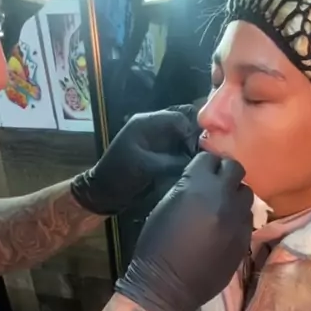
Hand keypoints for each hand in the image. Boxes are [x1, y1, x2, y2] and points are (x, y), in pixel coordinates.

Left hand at [70, 108, 198, 215]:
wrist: (104, 193)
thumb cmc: (119, 176)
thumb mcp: (146, 168)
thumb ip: (172, 162)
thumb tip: (198, 160)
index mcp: (146, 123)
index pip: (178, 117)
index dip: (192, 131)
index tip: (201, 149)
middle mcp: (154, 128)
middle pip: (183, 124)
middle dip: (196, 137)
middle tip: (206, 154)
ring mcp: (157, 141)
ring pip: (183, 137)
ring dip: (193, 147)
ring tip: (202, 162)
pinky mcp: (160, 153)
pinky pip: (179, 149)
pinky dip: (187, 156)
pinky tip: (195, 166)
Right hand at [116, 152, 252, 310]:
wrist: (168, 285)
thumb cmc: (156, 246)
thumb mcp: (166, 206)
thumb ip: (187, 187)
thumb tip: (201, 180)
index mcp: (197, 185)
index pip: (210, 159)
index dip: (205, 165)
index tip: (201, 173)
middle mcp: (222, 197)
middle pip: (236, 169)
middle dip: (225, 175)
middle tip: (216, 186)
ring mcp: (237, 218)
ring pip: (246, 194)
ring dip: (235, 196)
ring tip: (223, 207)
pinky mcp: (245, 238)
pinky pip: (247, 218)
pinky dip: (239, 217)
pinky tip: (226, 226)